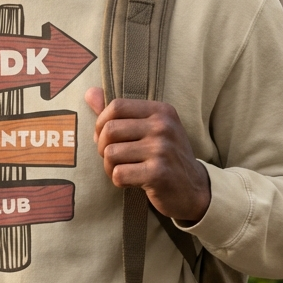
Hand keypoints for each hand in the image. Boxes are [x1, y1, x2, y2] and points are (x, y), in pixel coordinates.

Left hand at [85, 87, 210, 224]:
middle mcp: (163, 126)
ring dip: (110, 167)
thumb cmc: (165, 157)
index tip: (107, 138)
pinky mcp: (158, 173)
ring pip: (111, 153)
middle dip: (102, 147)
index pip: (116, 106)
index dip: (102, 123)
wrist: (194, 189)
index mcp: (161, 111)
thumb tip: (89, 93)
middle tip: (113, 158)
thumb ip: (120, 112)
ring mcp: (162, 150)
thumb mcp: (150, 128)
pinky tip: (132, 182)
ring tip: (124, 170)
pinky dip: (119, 181)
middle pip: (110, 130)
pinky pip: (118, 174)